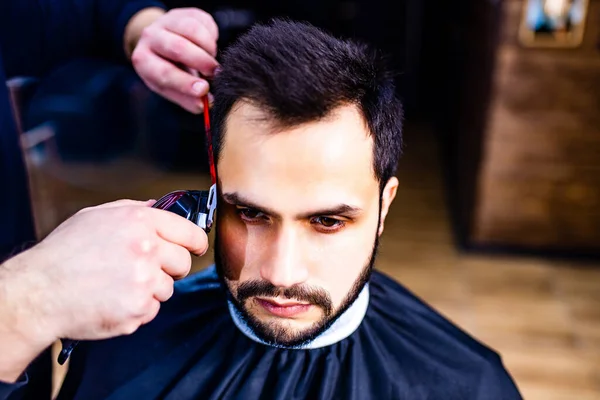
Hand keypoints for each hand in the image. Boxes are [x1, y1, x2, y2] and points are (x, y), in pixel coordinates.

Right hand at [1, 199, 207, 348]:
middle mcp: (146, 249)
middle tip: (145, 270)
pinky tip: (112, 300)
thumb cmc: (63, 253)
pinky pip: (151, 310)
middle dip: (170, 268)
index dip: (195, 243)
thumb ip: (133, 209)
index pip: (190, 233)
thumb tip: (158, 207)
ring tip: (118, 285)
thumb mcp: (96, 217)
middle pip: (183, 263)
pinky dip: (136, 309)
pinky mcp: (138, 308)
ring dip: (150, 290)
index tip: (194, 248)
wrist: (39, 291)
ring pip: (167, 288)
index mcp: (140, 222)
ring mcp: (144, 280)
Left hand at [127, 7, 219, 113]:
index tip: (204, 90)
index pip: (164, 73)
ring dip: (208, 48)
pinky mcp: (184, 13)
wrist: (163, 41)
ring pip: (192, 30)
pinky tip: (209, 48)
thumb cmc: (169, 69)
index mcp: (144, 61)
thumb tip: (205, 106)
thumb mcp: (172, 87)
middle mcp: (150, 37)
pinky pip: (203, 22)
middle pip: (177, 47)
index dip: (185, 83)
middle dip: (201, 62)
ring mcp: (167, 21)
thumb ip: (187, 98)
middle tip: (215, 73)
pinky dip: (212, 38)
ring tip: (212, 61)